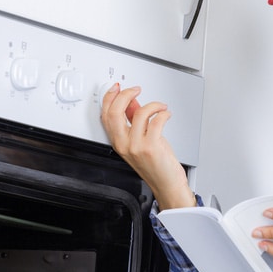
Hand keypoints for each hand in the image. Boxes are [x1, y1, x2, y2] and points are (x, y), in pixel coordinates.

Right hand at [100, 84, 195, 208]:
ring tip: (161, 107)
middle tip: (136, 90)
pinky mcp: (151, 147)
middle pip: (115, 112)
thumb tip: (132, 103)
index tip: (118, 87)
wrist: (167, 184)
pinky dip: (163, 113)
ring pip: (140, 113)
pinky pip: (156, 121)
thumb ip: (134, 121)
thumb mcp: (141, 140)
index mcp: (118, 142)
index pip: (106, 115)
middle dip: (125, 94)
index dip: (110, 97)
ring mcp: (136, 146)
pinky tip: (166, 114)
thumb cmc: (156, 165)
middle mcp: (124, 144)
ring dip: (154, 104)